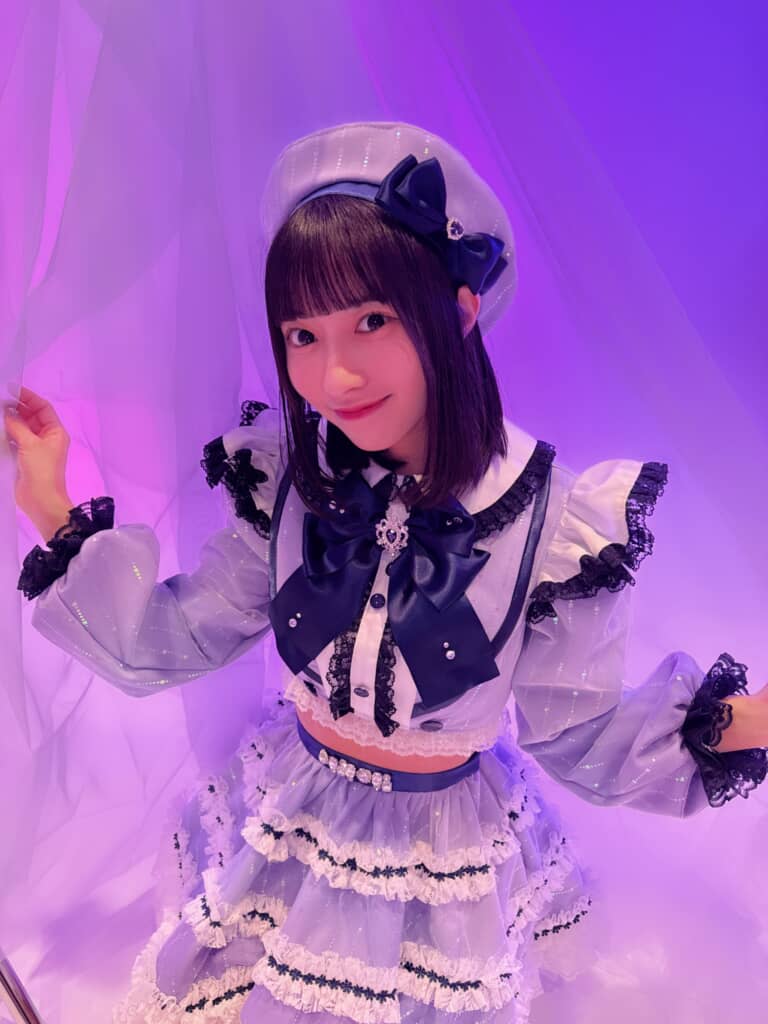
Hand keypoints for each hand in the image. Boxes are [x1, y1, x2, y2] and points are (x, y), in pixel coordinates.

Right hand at [3, 385, 73, 532]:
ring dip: (9, 420)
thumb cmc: (42, 470)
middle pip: (30, 416)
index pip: (43, 408)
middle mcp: (47, 437)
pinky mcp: (24, 458)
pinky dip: (6, 433)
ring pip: (21, 428)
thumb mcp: (29, 444)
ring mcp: (35, 448)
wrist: (41, 500)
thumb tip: (6, 412)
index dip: (28, 397)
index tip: (11, 389)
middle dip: (15, 408)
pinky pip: (14, 440)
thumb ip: (16, 425)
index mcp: (55, 432)